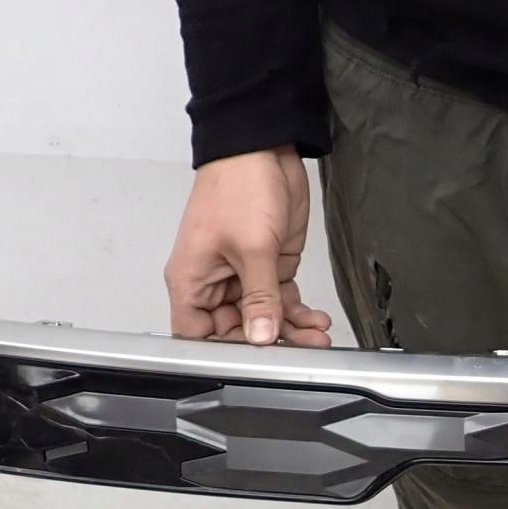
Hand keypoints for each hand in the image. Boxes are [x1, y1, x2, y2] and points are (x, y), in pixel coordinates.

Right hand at [163, 146, 334, 346]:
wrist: (264, 148)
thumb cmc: (238, 185)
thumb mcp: (251, 247)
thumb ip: (259, 297)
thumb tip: (260, 335)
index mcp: (192, 279)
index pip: (196, 334)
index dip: (222, 351)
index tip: (255, 360)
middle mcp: (214, 282)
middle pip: (234, 331)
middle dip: (267, 343)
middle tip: (298, 350)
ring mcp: (242, 275)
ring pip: (263, 318)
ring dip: (289, 330)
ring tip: (316, 336)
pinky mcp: (268, 265)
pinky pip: (280, 300)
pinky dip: (297, 312)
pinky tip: (315, 319)